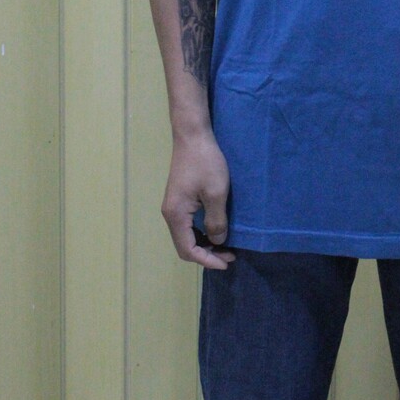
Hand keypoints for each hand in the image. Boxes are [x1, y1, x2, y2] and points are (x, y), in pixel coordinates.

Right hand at [162, 131, 234, 269]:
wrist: (193, 136)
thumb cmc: (206, 163)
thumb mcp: (216, 193)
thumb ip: (216, 221)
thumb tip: (218, 242)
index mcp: (175, 215)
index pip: (188, 249)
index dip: (207, 260)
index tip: (227, 262)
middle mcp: (170, 214)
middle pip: (185, 246)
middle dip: (206, 254)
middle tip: (230, 256)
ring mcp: (173, 206)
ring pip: (186, 236)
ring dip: (204, 244)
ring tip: (225, 246)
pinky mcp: (179, 199)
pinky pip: (187, 225)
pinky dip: (201, 232)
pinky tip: (215, 230)